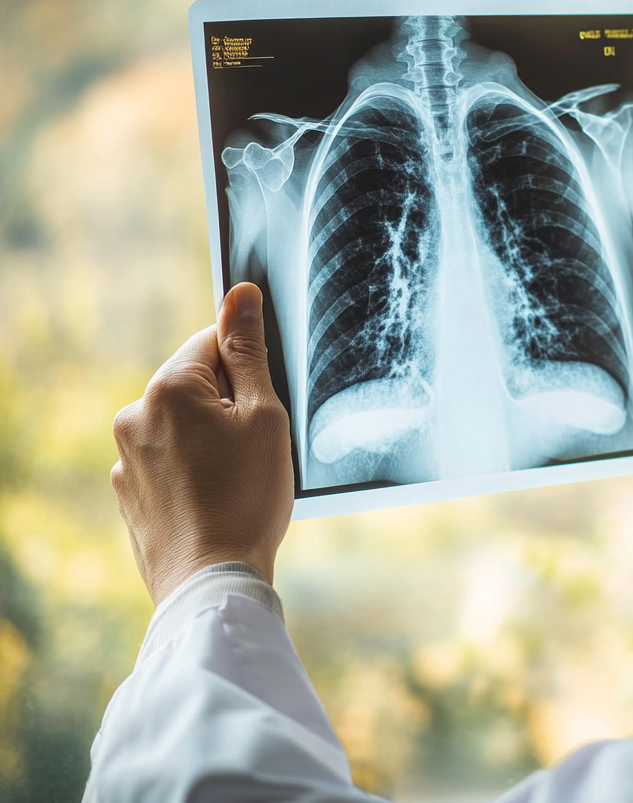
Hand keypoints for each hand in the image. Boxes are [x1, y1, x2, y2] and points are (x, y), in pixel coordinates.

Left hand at [111, 284, 292, 604]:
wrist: (213, 582)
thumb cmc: (247, 496)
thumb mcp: (263, 415)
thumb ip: (248, 350)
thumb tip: (240, 293)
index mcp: (167, 388)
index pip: (212, 341)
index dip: (248, 366)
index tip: (265, 402)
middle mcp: (134, 416)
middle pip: (194, 383)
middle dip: (227, 402)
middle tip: (257, 445)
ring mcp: (124, 459)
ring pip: (181, 424)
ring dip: (209, 436)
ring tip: (236, 479)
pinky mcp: (127, 494)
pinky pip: (166, 460)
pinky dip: (191, 468)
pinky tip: (215, 497)